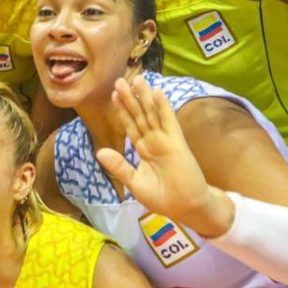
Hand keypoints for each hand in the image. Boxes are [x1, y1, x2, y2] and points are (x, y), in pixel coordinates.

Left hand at [95, 76, 232, 237]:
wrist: (187, 208)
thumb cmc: (163, 198)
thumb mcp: (135, 182)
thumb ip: (119, 166)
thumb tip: (100, 152)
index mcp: (143, 149)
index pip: (130, 125)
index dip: (123, 110)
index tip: (114, 94)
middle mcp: (154, 141)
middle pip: (140, 115)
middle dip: (130, 99)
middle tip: (120, 80)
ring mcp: (166, 140)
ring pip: (152, 114)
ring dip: (145, 97)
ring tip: (137, 79)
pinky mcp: (177, 143)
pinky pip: (169, 122)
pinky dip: (163, 107)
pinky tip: (157, 93)